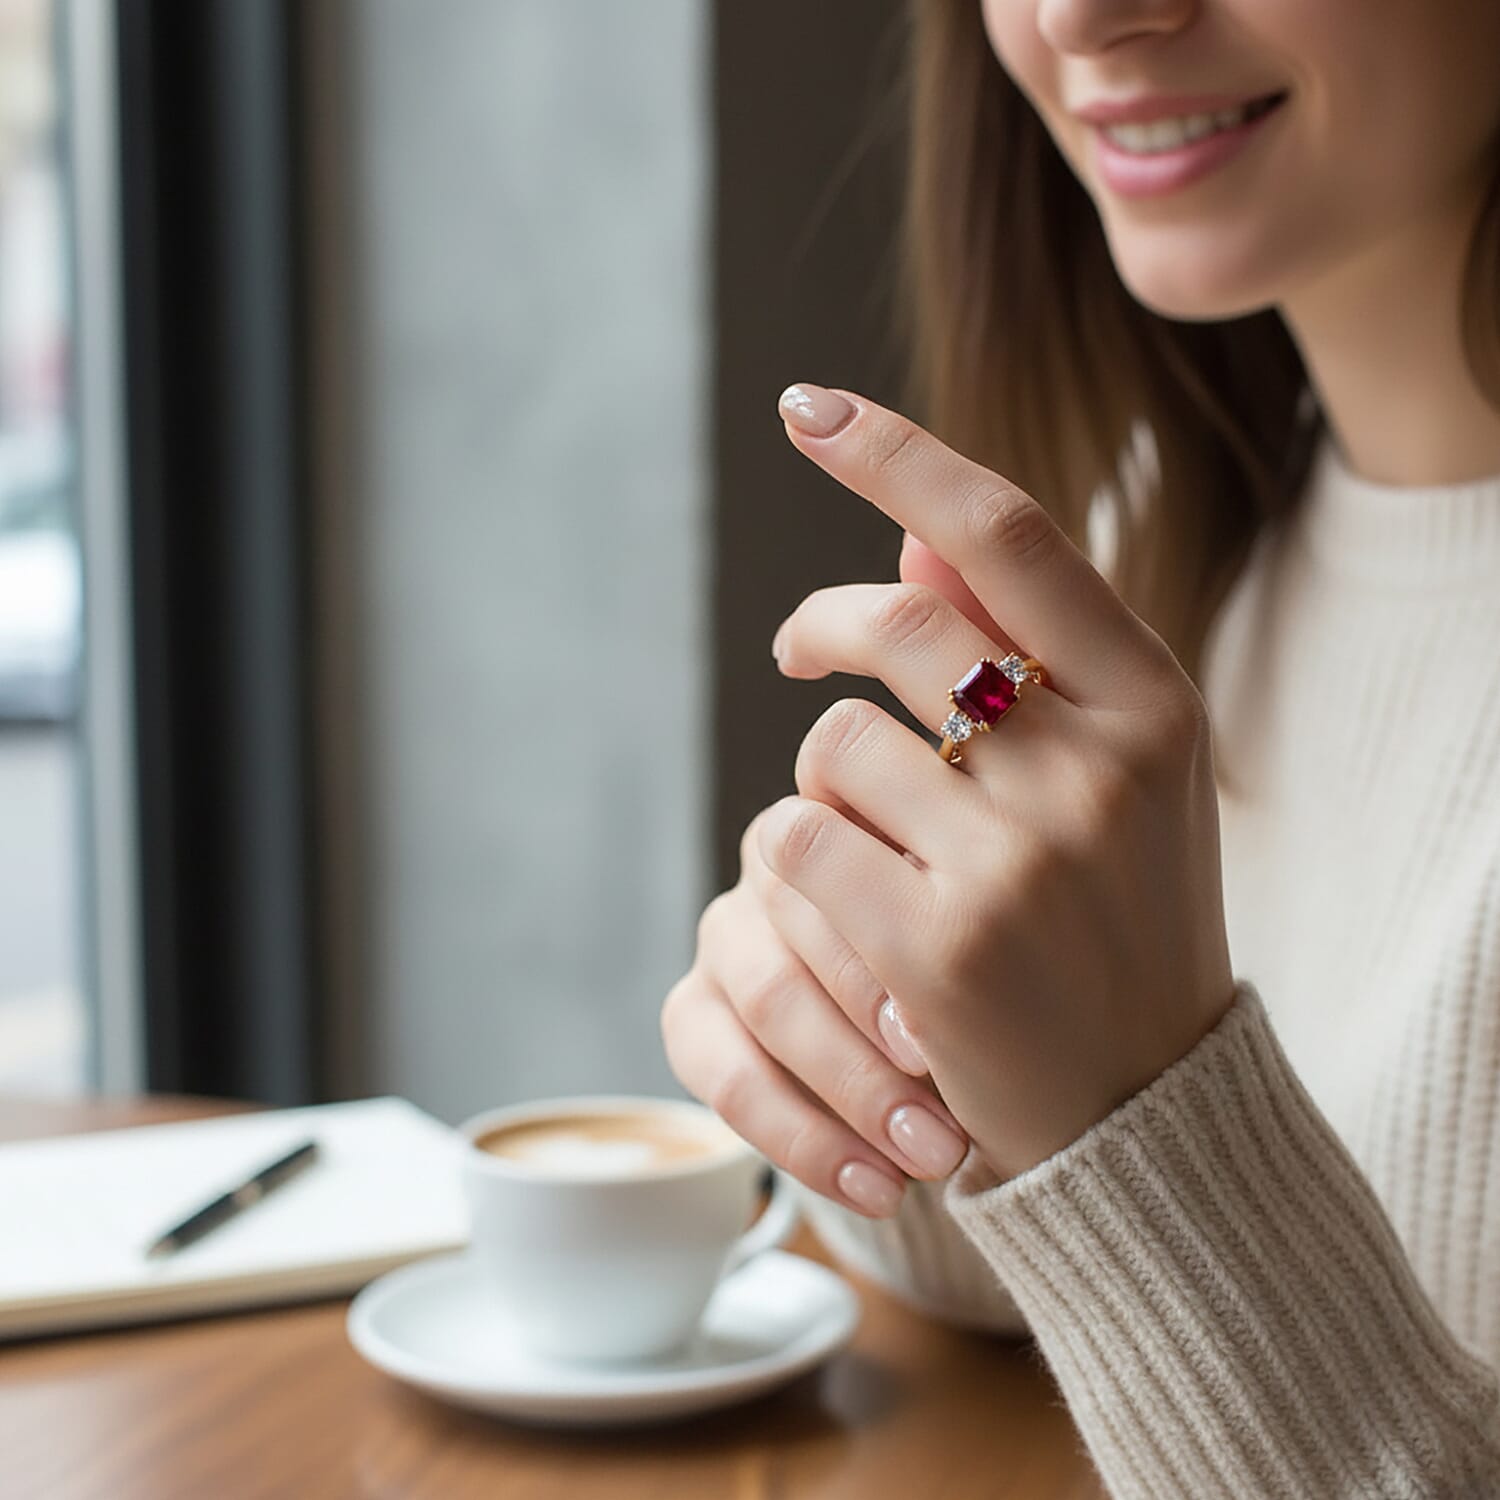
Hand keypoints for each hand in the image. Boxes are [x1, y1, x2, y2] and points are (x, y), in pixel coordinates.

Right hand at [660, 807, 972, 1218]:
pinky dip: (804, 1144)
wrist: (997, 1065)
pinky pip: (724, 1074)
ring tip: (935, 1159)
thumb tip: (969, 912)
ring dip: (852, 1093)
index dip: (875, 952)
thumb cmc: (1014, 988)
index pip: (831, 853)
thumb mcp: (1008, 937)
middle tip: (945, 1110)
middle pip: (798, 922)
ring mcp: (730, 930)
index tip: (937, 1036)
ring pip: (768, 999)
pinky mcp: (695, 1007)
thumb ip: (969, 900)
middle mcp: (778, 859)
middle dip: (872, 1029)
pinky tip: (877, 1190)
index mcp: (852, 812)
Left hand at [753, 383, 1235, 1182]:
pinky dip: (801, 858)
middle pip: (895, 627)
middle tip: (797, 647)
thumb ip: (1023, 650)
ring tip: (875, 840)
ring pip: (832, 743)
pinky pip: (797, 839)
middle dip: (822, 625)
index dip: (896, 455)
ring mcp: (1020, 859)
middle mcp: (1097, 765)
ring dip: (825, 781)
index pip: (1006, 533)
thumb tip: (913, 538)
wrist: (1147, 1107)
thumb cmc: (1120, 918)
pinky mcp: (938, 948)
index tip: (807, 407)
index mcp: (1153, 701)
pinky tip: (852, 907)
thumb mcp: (1115, 771)